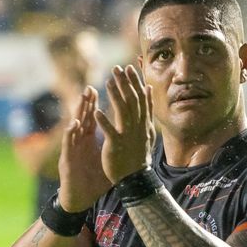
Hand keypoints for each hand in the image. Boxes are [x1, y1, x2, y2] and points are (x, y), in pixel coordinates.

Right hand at [57, 86, 110, 211]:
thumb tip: (131, 141)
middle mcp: (81, 141)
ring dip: (78, 112)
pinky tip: (74, 124)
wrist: (81, 198)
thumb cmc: (94, 181)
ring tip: (82, 98)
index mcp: (90, 141)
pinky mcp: (67, 158)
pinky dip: (71, 133)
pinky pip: (69, 144)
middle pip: (84, 118)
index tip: (105, 92)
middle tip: (92, 87)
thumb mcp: (108, 161)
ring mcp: (74, 148)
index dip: (99, 105)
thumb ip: (116, 148)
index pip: (95, 119)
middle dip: (88, 103)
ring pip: (75, 126)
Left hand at [95, 65, 155, 183]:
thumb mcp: (147, 130)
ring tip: (108, 83)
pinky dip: (104, 122)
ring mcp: (128, 136)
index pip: (140, 98)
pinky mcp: (117, 146)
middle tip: (117, 69)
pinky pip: (110, 132)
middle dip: (124, 84)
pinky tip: (97, 112)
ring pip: (122, 113)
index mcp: (143, 123)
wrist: (136, 178)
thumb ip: (146, 110)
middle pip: (132, 102)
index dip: (135, 82)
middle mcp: (137, 127)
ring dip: (115, 97)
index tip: (129, 68)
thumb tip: (148, 90)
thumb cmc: (138, 153)